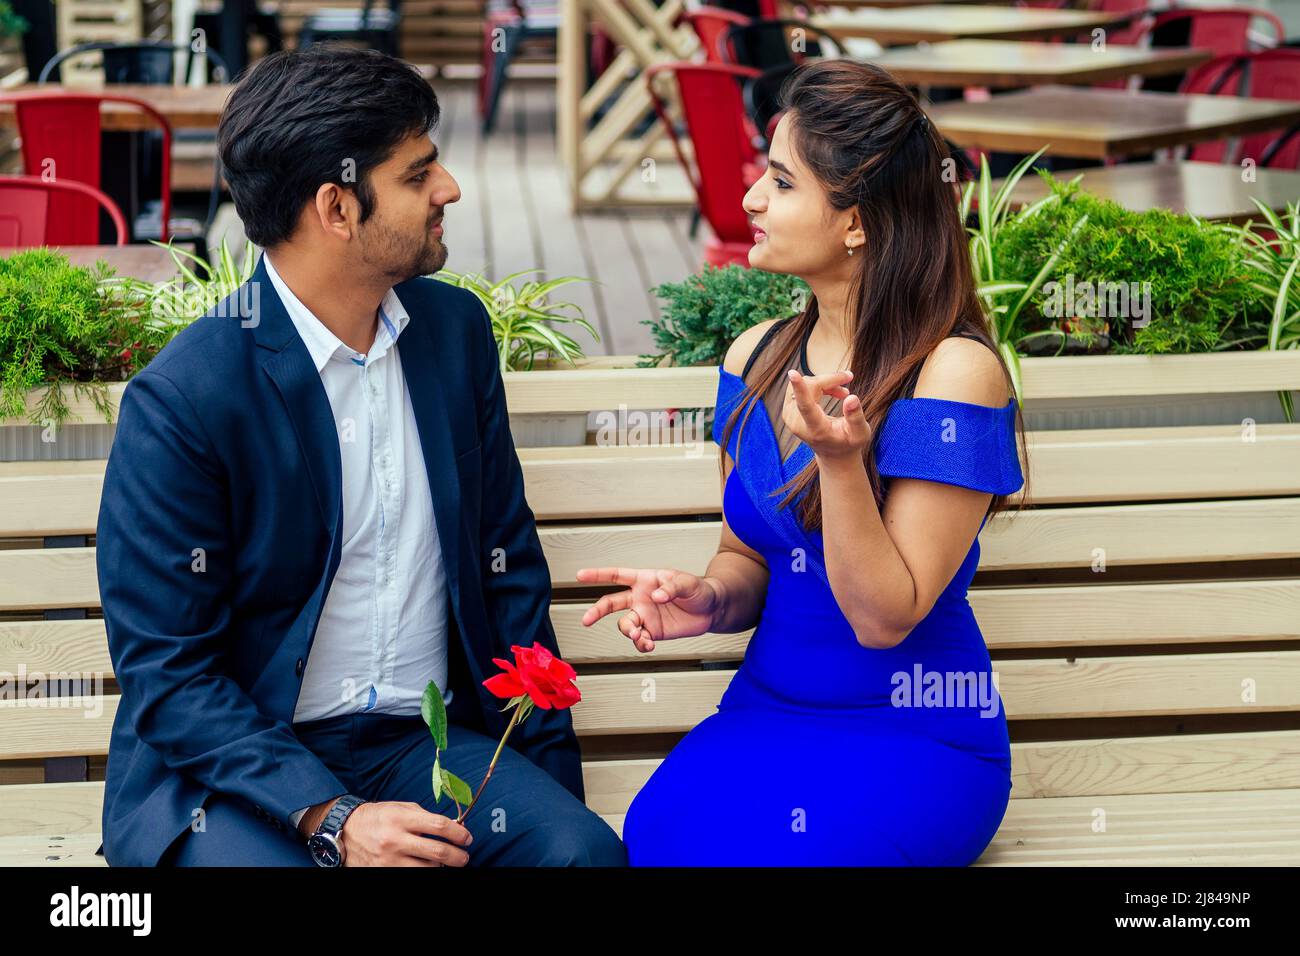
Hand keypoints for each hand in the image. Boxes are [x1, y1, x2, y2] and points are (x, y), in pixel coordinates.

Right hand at [338, 801, 472, 866]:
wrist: (347, 831)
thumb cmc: (379, 817)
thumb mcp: (401, 808)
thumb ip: (426, 818)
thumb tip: (453, 828)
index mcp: (401, 818)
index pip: (438, 825)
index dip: (458, 833)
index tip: (467, 838)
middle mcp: (395, 839)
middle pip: (437, 851)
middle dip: (457, 856)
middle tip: (465, 857)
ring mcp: (389, 859)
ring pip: (427, 869)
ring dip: (441, 867)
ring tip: (445, 863)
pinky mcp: (383, 872)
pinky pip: (412, 875)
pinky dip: (425, 871)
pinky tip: (428, 867)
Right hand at [575, 567, 721, 651]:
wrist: (712, 610)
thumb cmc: (698, 590)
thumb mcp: (688, 583)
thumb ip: (671, 587)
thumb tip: (656, 597)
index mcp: (645, 580)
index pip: (616, 575)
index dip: (597, 574)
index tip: (580, 575)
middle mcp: (640, 598)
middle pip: (611, 602)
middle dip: (597, 611)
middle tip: (586, 619)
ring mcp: (645, 616)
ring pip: (625, 625)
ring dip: (629, 632)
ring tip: (640, 636)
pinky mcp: (653, 632)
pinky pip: (640, 640)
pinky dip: (641, 644)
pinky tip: (648, 645)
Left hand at [782, 368, 869, 460]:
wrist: (833, 453)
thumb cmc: (848, 443)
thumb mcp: (860, 433)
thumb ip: (856, 417)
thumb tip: (852, 398)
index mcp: (816, 429)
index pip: (805, 406)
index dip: (800, 388)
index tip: (792, 373)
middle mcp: (797, 423)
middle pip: (811, 386)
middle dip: (830, 380)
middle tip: (849, 378)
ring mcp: (789, 416)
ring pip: (806, 383)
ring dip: (825, 383)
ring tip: (842, 392)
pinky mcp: (788, 409)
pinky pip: (802, 386)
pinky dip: (818, 385)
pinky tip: (833, 392)